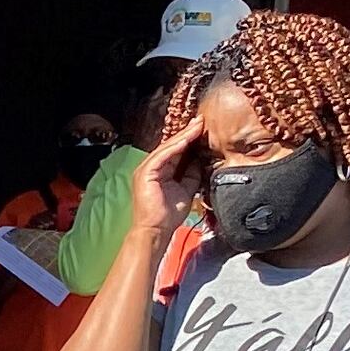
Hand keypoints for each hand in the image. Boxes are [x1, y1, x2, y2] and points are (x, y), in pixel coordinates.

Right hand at [129, 116, 209, 242]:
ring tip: (198, 125)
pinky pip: (163, 155)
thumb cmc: (168, 215)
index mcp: (159, 171)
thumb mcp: (187, 188)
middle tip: (202, 120)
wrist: (156, 230)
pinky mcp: (145, 173)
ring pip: (167, 147)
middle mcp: (150, 167)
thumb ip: (192, 173)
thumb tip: (201, 159)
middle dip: (187, 132)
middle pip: (171, 145)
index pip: (175, 150)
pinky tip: (188, 138)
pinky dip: (176, 146)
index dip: (190, 139)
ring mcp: (145, 169)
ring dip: (184, 135)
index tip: (203, 129)